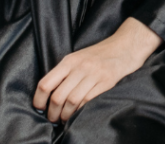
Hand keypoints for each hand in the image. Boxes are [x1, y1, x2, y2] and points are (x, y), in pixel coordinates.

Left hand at [33, 17, 161, 122]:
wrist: (125, 46)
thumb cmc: (99, 54)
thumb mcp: (78, 58)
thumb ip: (64, 73)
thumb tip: (48, 94)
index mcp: (69, 61)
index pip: (45, 83)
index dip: (39, 100)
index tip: (40, 108)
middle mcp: (80, 67)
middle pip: (57, 96)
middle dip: (52, 113)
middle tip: (53, 118)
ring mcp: (93, 74)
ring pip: (71, 102)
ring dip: (65, 115)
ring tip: (65, 118)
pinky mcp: (106, 82)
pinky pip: (87, 102)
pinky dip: (80, 111)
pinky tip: (78, 113)